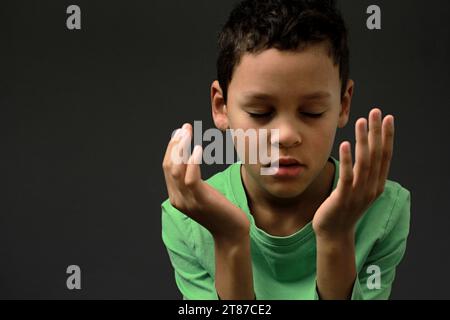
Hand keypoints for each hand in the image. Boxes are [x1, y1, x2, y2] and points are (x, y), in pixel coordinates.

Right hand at [162, 123, 249, 241]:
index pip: (167, 168)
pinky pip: (191, 179)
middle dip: (175, 145)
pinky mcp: (201, 201)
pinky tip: (198, 150)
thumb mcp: (203, 193)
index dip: (172, 148)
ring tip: (188, 133)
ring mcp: (188, 201)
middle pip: (169, 166)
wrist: (231, 232)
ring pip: (176, 171)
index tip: (180, 133)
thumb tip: (190, 157)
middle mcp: (178, 199)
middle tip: (184, 128)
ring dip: (181, 149)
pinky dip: (192, 163)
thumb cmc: (220, 211)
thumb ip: (193, 180)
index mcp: (176, 196)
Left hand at [312, 108, 394, 238]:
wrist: (334, 233)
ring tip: (361, 122)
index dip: (387, 136)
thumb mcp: (358, 189)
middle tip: (376, 112)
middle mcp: (371, 188)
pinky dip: (348, 160)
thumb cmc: (343, 208)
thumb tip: (365, 152)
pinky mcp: (343, 198)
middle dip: (377, 132)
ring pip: (364, 163)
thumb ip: (363, 173)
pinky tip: (346, 144)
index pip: (385, 156)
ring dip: (363, 141)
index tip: (387, 118)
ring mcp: (358, 193)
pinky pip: (347, 176)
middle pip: (377, 155)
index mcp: (376, 184)